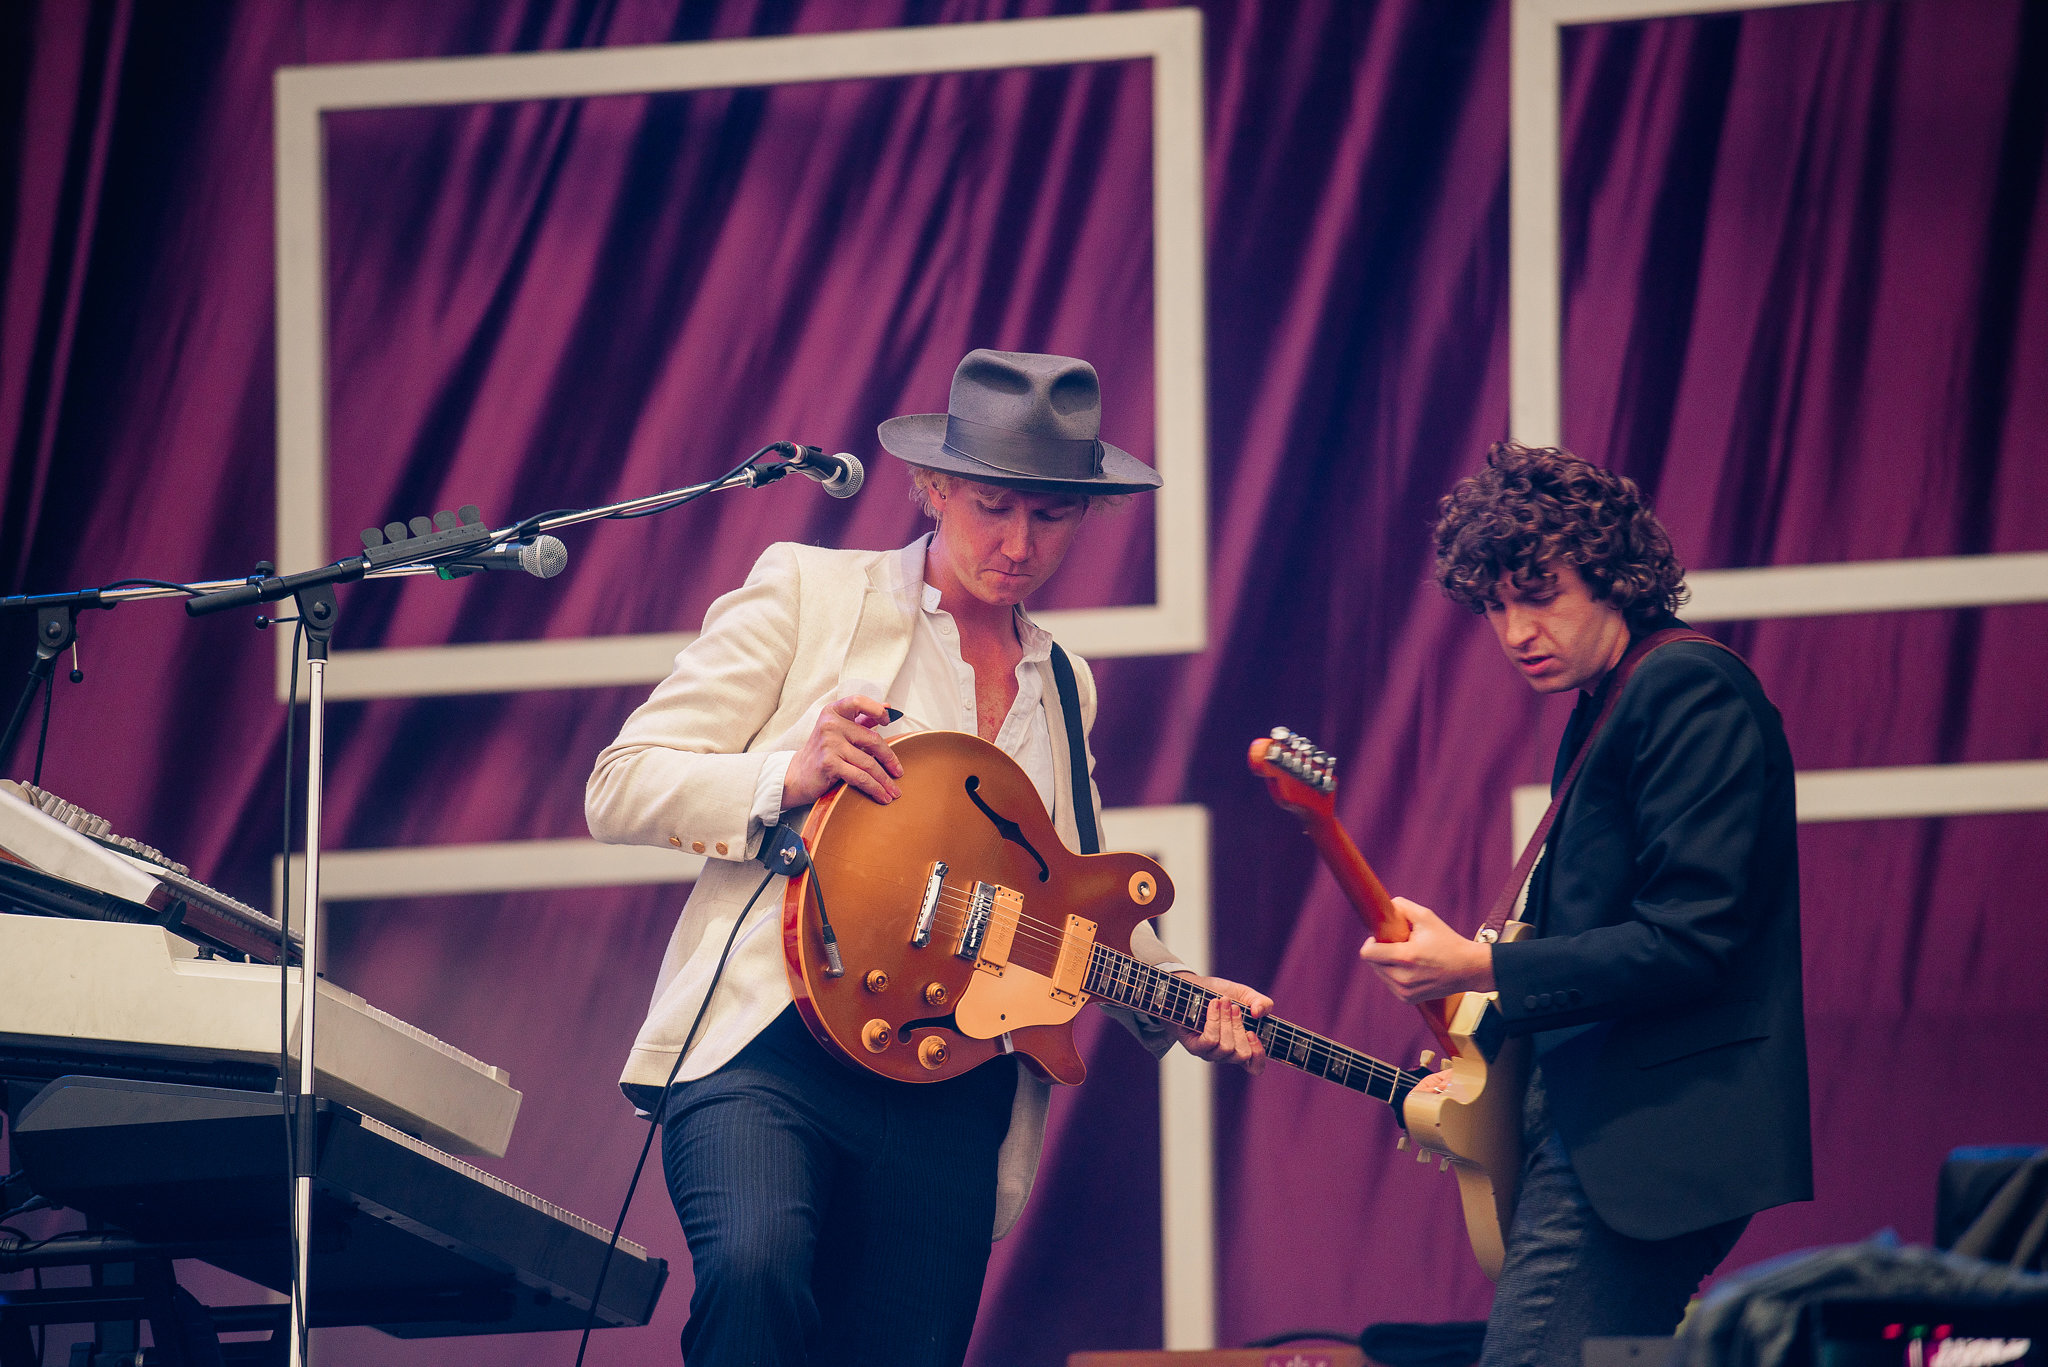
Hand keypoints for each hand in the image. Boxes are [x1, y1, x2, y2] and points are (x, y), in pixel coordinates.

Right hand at [781, 695, 902, 808]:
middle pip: (872, 739)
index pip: (858, 701)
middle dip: (890, 759)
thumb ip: (862, 719)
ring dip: (885, 780)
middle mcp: (830, 725)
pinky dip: (874, 788)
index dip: (877, 709)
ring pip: (869, 762)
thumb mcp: (840, 730)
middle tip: (899, 773)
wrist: (798, 775)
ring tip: (894, 791)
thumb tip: (888, 707)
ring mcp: (829, 744)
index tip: (888, 721)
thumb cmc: (824, 751)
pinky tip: (882, 796)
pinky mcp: (829, 764)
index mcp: (833, 712)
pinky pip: (860, 777)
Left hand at [1171, 974, 1270, 1075]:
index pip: (1255, 1067)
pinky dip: (1214, 1021)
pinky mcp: (1195, 1046)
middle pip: (1242, 1054)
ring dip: (1226, 1020)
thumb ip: (1262, 1003)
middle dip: (1240, 1027)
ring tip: (1223, 1001)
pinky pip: (1210, 1040)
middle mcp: (1225, 1054)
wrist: (1191, 986)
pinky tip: (1213, 1005)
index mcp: (1240, 1046)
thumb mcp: (1245, 995)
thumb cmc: (1219, 993)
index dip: (1258, 1055)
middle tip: (1234, 1007)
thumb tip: (1259, 1014)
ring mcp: (1209, 1053)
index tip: (1252, 1033)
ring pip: (1226, 1047)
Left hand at [1358, 897, 1495, 1002]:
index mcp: (1405, 957)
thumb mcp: (1427, 917)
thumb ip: (1402, 907)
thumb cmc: (1448, 941)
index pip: (1368, 953)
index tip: (1380, 937)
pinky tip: (1412, 968)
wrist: (1469, 969)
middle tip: (1399, 944)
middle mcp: (1403, 978)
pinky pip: (1390, 983)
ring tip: (1409, 956)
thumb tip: (1383, 907)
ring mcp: (1405, 992)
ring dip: (1387, 963)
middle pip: (1372, 963)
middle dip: (1381, 951)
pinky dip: (1395, 974)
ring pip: (1380, 973)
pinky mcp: (1408, 999)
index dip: (1370, 942)